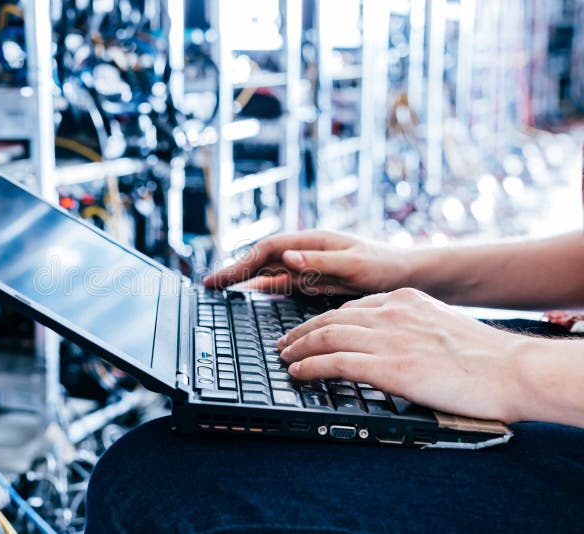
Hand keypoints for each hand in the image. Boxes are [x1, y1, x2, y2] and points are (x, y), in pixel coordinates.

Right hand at [203, 230, 412, 295]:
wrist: (409, 273)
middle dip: (234, 270)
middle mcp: (306, 251)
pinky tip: (250, 293)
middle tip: (208, 284)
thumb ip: (319, 262)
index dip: (242, 262)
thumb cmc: (385, 265)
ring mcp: (308, 265)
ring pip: (268, 270)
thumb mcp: (354, 265)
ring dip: (244, 277)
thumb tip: (284, 258)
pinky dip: (262, 286)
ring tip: (220, 288)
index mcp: (312, 242)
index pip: (268, 250)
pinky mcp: (314, 279)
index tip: (222, 278)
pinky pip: (282, 282)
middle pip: (261, 258)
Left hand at [277, 288, 527, 422]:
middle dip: (301, 332)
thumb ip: (409, 327)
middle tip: (285, 344)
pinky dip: (311, 367)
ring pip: (326, 337)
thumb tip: (391, 344)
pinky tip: (299, 373)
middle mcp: (390, 313)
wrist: (511, 369)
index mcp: (403, 300)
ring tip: (285, 358)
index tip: (310, 330)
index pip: (350, 307)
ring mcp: (388, 339)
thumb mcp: (438, 325)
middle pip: (330, 319)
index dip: (322, 320)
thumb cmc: (482, 355)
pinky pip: (336, 363)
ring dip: (299, 348)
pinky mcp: (389, 367)